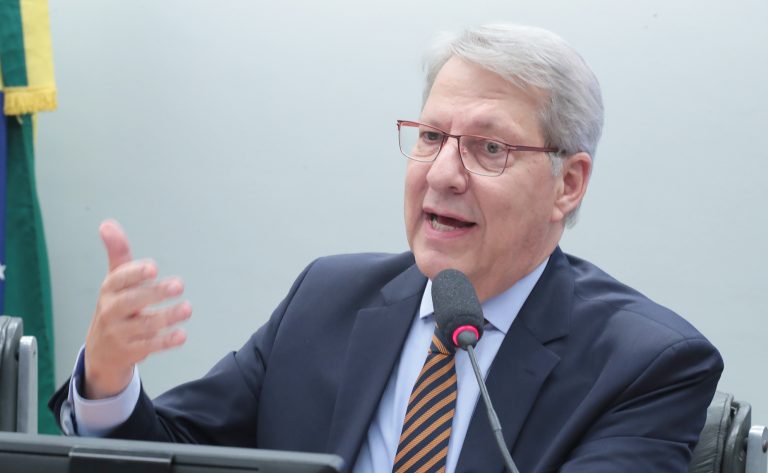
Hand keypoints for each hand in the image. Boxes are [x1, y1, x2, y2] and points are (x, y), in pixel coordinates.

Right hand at [83, 220, 191, 398]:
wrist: (101, 353)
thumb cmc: (114, 308)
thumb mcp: (115, 281)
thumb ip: (118, 253)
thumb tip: (107, 223)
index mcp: (109, 290)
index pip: (119, 279)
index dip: (135, 273)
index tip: (153, 268)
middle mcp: (111, 311)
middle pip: (131, 301)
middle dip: (155, 293)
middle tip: (179, 285)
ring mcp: (120, 333)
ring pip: (143, 325)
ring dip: (167, 316)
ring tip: (187, 309)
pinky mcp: (130, 351)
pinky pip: (149, 346)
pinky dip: (165, 341)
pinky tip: (181, 335)